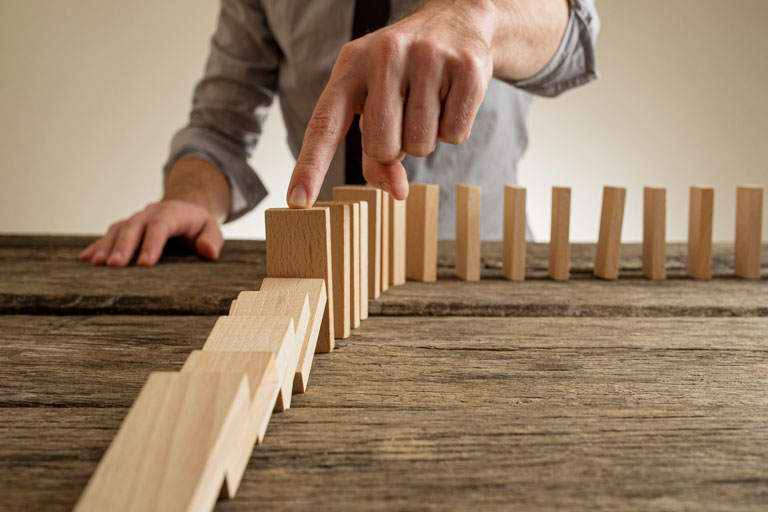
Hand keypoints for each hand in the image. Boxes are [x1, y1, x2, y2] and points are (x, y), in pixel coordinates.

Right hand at [79, 157, 230, 266]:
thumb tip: (208, 251)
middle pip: (135, 227)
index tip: (145, 264)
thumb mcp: (212, 230)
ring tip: (97, 263)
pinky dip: (98, 246)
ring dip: (107, 246)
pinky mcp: (125, 227)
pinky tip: (86, 258)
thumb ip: (212, 239)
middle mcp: (150, 213)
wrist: (184, 209)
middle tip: (114, 265)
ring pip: (118, 230)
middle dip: (124, 246)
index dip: (152, 243)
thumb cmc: (199, 226)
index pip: (161, 226)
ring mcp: (136, 219)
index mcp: (173, 213)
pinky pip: (110, 234)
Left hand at [285, 0, 568, 207]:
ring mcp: (427, 58)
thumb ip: (376, 151)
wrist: (456, 19)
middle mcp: (385, 56)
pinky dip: (453, 129)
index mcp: (351, 66)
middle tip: (405, 118)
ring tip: (429, 103)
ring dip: (426, 138)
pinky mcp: (466, 68)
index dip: (309, 167)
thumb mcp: (377, 99)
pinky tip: (450, 98)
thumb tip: (396, 191)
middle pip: (382, 147)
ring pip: (421, 146)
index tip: (296, 202)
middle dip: (395, 148)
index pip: (323, 125)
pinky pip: (454, 136)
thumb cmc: (405, 69)